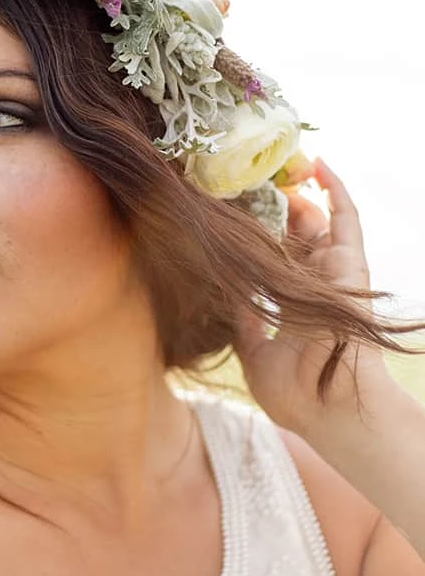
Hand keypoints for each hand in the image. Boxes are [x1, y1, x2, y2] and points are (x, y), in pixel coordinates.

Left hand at [234, 158, 393, 435]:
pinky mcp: (351, 266)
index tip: (229, 206)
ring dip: (295, 191)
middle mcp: (314, 283)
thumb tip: (224, 289)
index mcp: (292, 302)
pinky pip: (346, 219)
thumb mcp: (253, 354)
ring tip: (271, 164)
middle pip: (293, 231)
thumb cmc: (295, 395)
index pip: (275, 254)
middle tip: (242, 176)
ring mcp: (334, 273)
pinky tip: (317, 165)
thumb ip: (243, 321)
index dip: (257, 229)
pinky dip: (335, 190)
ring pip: (316, 219)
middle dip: (270, 203)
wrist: (330, 411)